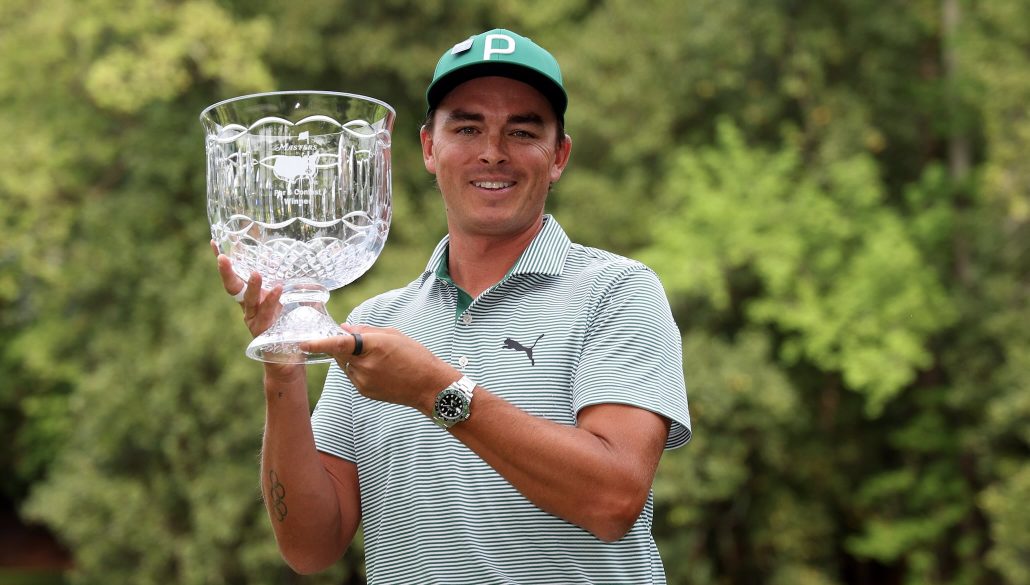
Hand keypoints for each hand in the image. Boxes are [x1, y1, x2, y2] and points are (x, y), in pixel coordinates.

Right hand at [211, 240, 283, 338]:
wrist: (288, 352)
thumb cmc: (286, 322)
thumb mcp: (287, 297)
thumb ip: (286, 281)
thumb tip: (289, 260)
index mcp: (251, 294)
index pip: (235, 274)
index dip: (224, 261)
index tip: (215, 243)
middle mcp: (248, 305)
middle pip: (233, 286)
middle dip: (226, 271)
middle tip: (222, 257)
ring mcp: (253, 318)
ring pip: (249, 300)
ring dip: (252, 286)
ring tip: (256, 273)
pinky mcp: (262, 330)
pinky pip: (266, 312)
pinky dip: (272, 300)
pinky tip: (277, 289)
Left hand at [300, 325, 460, 414]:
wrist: (429, 386)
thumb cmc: (416, 356)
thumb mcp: (393, 335)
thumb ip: (365, 331)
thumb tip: (344, 329)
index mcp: (373, 346)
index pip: (339, 343)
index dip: (319, 343)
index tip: (302, 342)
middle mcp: (364, 365)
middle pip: (340, 353)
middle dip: (345, 346)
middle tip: (365, 344)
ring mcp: (363, 381)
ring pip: (346, 365)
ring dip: (354, 359)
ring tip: (380, 360)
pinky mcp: (363, 392)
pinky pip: (353, 376)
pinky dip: (360, 371)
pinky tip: (381, 371)